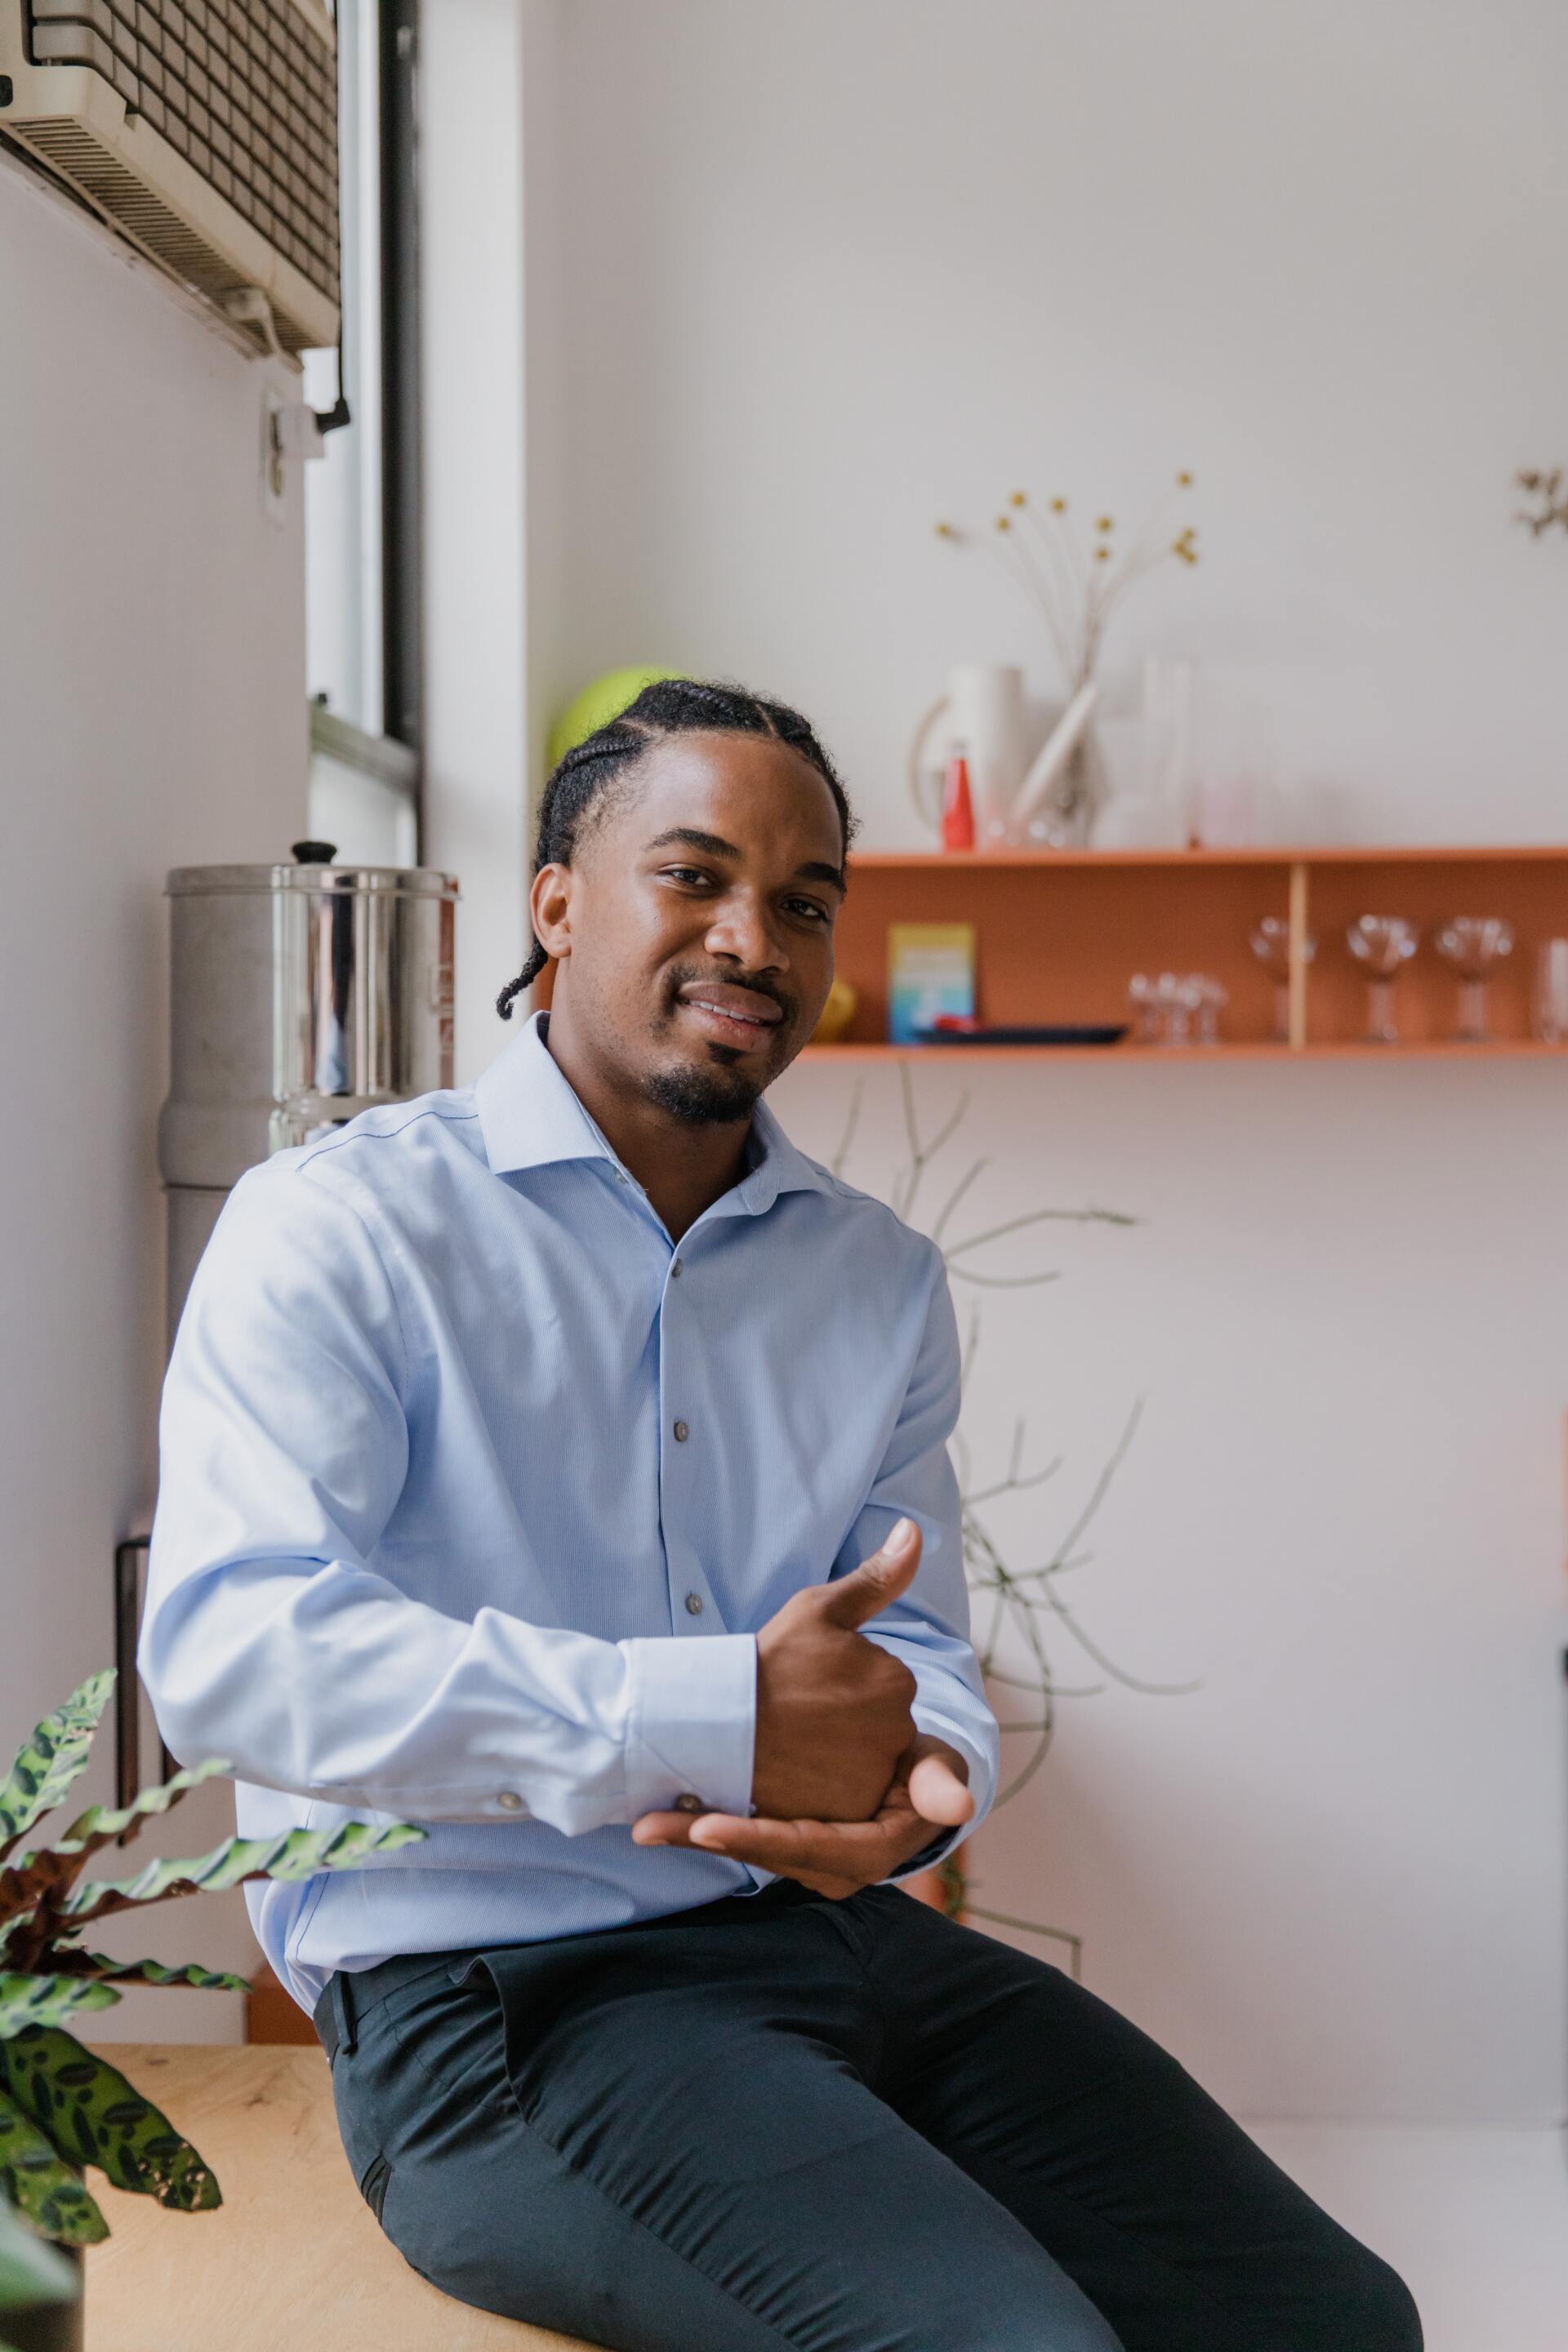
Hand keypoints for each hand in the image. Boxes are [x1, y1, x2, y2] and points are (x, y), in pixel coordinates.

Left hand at [632, 1733, 973, 1898]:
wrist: (910, 1773)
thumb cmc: (926, 1767)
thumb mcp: (938, 1767)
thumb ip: (941, 1781)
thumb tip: (960, 1804)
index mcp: (870, 1852)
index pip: (807, 1848)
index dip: (757, 1840)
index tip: (707, 1829)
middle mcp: (836, 1869)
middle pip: (764, 1855)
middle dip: (705, 1841)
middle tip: (649, 1826)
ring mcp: (809, 1862)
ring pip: (746, 1851)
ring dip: (693, 1836)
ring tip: (642, 1821)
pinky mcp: (787, 1846)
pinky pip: (744, 1838)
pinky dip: (703, 1825)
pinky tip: (661, 1813)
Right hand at [748, 1517, 923, 1823]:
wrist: (716, 1725)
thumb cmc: (766, 1663)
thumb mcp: (818, 1610)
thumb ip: (877, 1578)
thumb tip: (915, 1531)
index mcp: (897, 1680)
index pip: (884, 1681)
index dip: (844, 1681)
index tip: (810, 1681)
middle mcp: (898, 1731)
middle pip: (878, 1724)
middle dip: (847, 1720)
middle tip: (798, 1711)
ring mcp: (875, 1778)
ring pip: (864, 1763)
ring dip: (837, 1755)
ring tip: (793, 1740)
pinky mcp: (851, 1817)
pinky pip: (850, 1800)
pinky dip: (827, 1789)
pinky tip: (797, 1772)